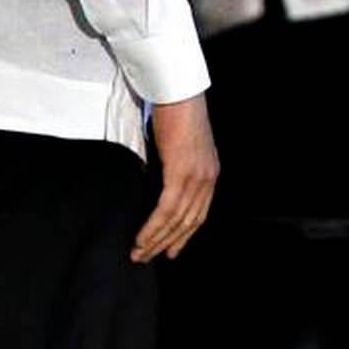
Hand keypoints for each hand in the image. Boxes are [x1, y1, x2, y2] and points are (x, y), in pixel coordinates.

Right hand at [133, 94, 218, 262]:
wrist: (179, 91)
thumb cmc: (176, 112)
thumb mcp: (179, 146)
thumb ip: (173, 167)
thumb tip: (153, 182)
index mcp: (210, 172)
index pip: (199, 213)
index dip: (185, 235)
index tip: (172, 251)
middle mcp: (208, 177)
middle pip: (189, 221)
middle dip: (167, 243)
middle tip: (147, 258)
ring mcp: (196, 176)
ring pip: (176, 220)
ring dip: (155, 240)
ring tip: (138, 253)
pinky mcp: (181, 172)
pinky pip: (166, 209)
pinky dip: (152, 227)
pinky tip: (141, 239)